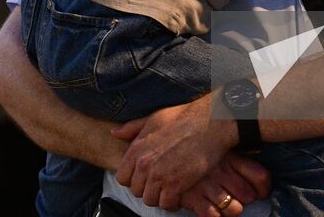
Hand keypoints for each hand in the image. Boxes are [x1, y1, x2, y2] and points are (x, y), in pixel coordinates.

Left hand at [112, 95, 237, 209]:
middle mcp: (144, 164)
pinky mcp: (175, 184)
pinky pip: (166, 204)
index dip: (134, 179)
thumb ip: (132, 128)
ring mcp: (159, 175)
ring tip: (170, 190)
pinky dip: (173, 202)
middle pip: (136, 191)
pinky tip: (180, 193)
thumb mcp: (153, 118)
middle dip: (148, 189)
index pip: (122, 178)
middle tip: (161, 184)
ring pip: (150, 200)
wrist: (209, 123)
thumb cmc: (183, 118)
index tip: (146, 176)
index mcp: (136, 149)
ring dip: (160, 197)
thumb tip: (114, 133)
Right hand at [179, 153, 270, 216]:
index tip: (262, 192)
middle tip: (240, 198)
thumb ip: (236, 157)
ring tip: (225, 205)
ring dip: (232, 210)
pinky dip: (214, 216)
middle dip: (246, 200)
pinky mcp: (192, 197)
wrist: (164, 146)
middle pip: (248, 195)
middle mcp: (221, 170)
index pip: (259, 175)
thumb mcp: (216, 146)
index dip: (264, 187)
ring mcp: (206, 184)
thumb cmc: (193, 148)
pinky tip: (210, 209)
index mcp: (229, 156)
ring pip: (233, 209)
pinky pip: (213, 216)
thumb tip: (255, 173)